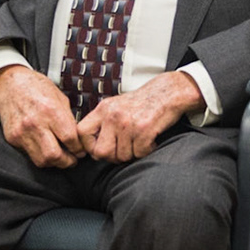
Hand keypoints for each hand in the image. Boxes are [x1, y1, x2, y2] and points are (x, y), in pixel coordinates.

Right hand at [0, 65, 85, 167]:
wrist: (9, 85)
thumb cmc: (36, 87)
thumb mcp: (59, 97)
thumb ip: (68, 118)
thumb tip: (77, 137)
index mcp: (51, 110)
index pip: (69, 139)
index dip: (78, 149)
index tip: (81, 151)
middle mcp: (35, 123)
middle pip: (54, 155)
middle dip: (67, 162)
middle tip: (72, 160)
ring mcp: (22, 132)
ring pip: (41, 160)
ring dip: (53, 162)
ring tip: (60, 157)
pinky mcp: (13, 138)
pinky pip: (29, 155)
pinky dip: (40, 155)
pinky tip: (45, 149)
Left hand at [77, 71, 204, 161]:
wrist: (168, 92)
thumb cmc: (142, 102)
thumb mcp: (116, 106)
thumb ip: (102, 123)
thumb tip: (91, 149)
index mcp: (103, 109)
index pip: (81, 133)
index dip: (89, 146)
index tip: (100, 148)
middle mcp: (113, 115)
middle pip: (100, 152)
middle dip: (112, 156)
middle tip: (123, 149)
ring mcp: (128, 123)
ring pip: (122, 156)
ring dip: (132, 153)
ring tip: (139, 141)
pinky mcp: (144, 129)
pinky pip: (139, 154)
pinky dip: (146, 151)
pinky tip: (150, 140)